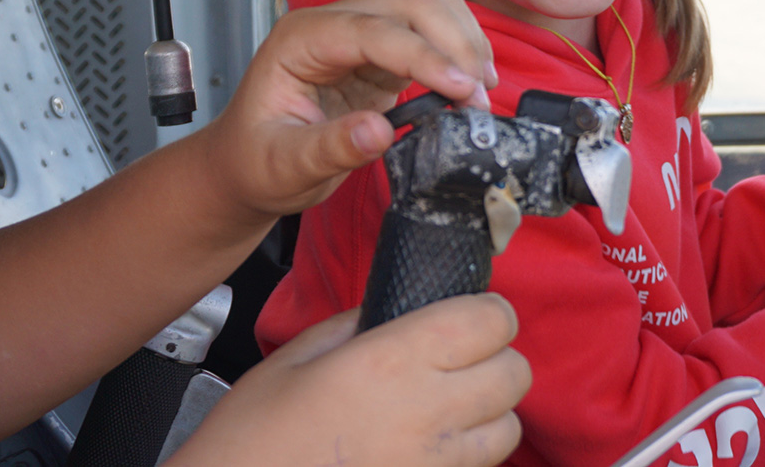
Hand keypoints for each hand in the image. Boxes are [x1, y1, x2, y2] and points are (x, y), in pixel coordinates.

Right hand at [175, 296, 529, 466]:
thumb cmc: (249, 442)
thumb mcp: (293, 359)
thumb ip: (353, 325)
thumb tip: (390, 313)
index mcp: (390, 361)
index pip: (490, 321)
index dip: (488, 312)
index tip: (472, 313)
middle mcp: (424, 413)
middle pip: (515, 372)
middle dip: (497, 358)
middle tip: (465, 357)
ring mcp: (434, 464)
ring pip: (509, 428)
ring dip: (491, 412)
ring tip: (454, 407)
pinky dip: (471, 455)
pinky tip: (431, 447)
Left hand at [201, 0, 496, 221]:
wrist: (248, 166)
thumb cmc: (256, 163)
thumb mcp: (283, 166)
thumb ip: (328, 148)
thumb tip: (379, 132)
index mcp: (300, 39)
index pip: (371, 30)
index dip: (422, 55)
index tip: (463, 89)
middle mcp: (333, 24)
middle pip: (409, 1)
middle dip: (453, 42)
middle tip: (479, 99)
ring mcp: (361, 33)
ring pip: (429, 4)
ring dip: (464, 40)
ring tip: (481, 93)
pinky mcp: (383, 54)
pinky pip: (432, 32)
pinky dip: (459, 51)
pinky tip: (471, 86)